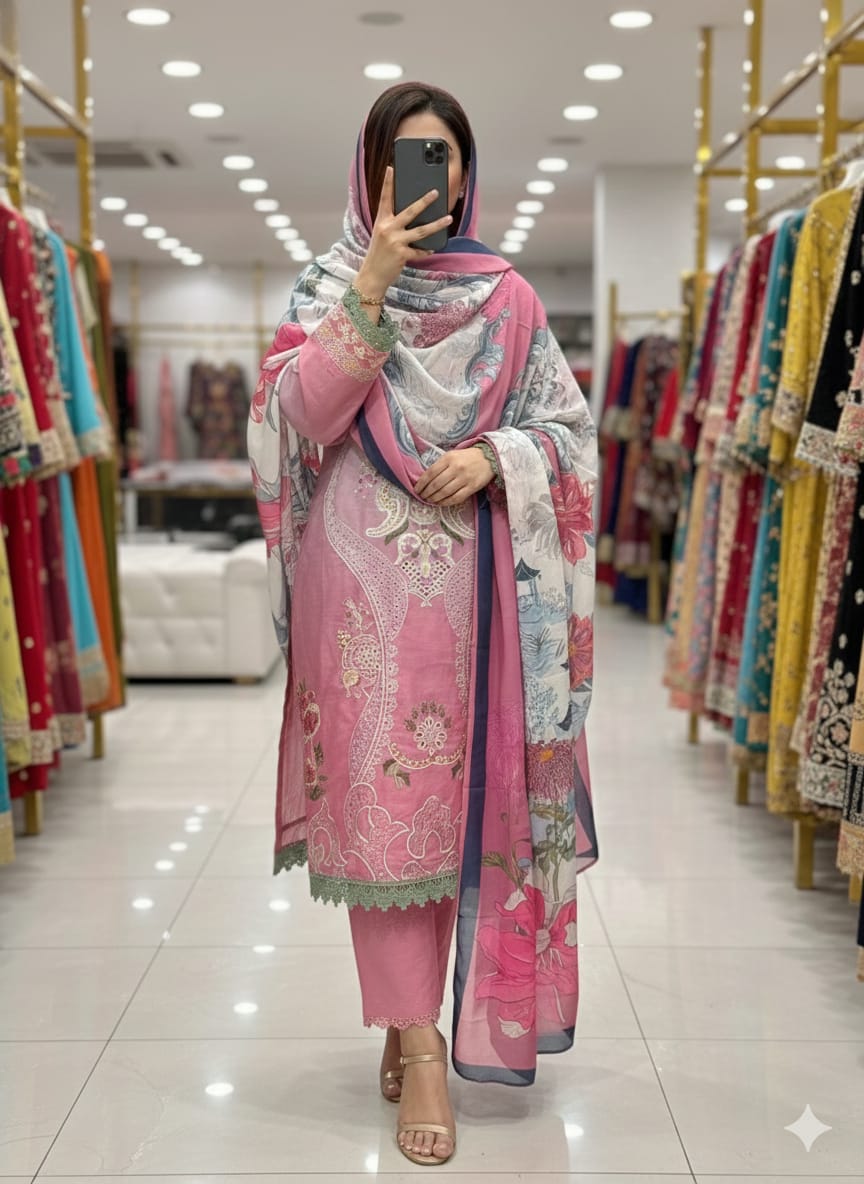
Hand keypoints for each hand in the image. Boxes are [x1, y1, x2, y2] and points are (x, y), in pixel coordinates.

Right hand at [356, 166, 452, 298]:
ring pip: (421, 230)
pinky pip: (420, 251)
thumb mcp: (382, 235)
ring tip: (449, 218)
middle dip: (424, 201)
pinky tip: (432, 248)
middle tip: (436, 192)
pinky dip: (426, 250)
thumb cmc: (379, 254)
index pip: (384, 198)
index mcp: (381, 221)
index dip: (387, 183)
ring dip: (437, 224)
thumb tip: (413, 215)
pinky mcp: (402, 255)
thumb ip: (393, 224)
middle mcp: (388, 229)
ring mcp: (395, 242)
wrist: (372, 275)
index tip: (391, 168)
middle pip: (410, 211)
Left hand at [414, 447, 493, 506]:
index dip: (421, 483)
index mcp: (449, 458)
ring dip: (434, 499)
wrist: (489, 458)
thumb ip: (440, 465)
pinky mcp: (472, 487)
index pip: (430, 473)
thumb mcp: (452, 455)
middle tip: (422, 497)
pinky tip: (440, 503)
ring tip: (429, 501)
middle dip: (426, 493)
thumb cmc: (467, 457)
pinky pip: (456, 498)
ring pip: (445, 492)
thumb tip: (425, 480)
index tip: (416, 490)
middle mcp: (456, 468)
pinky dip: (446, 502)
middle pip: (436, 484)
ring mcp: (465, 478)